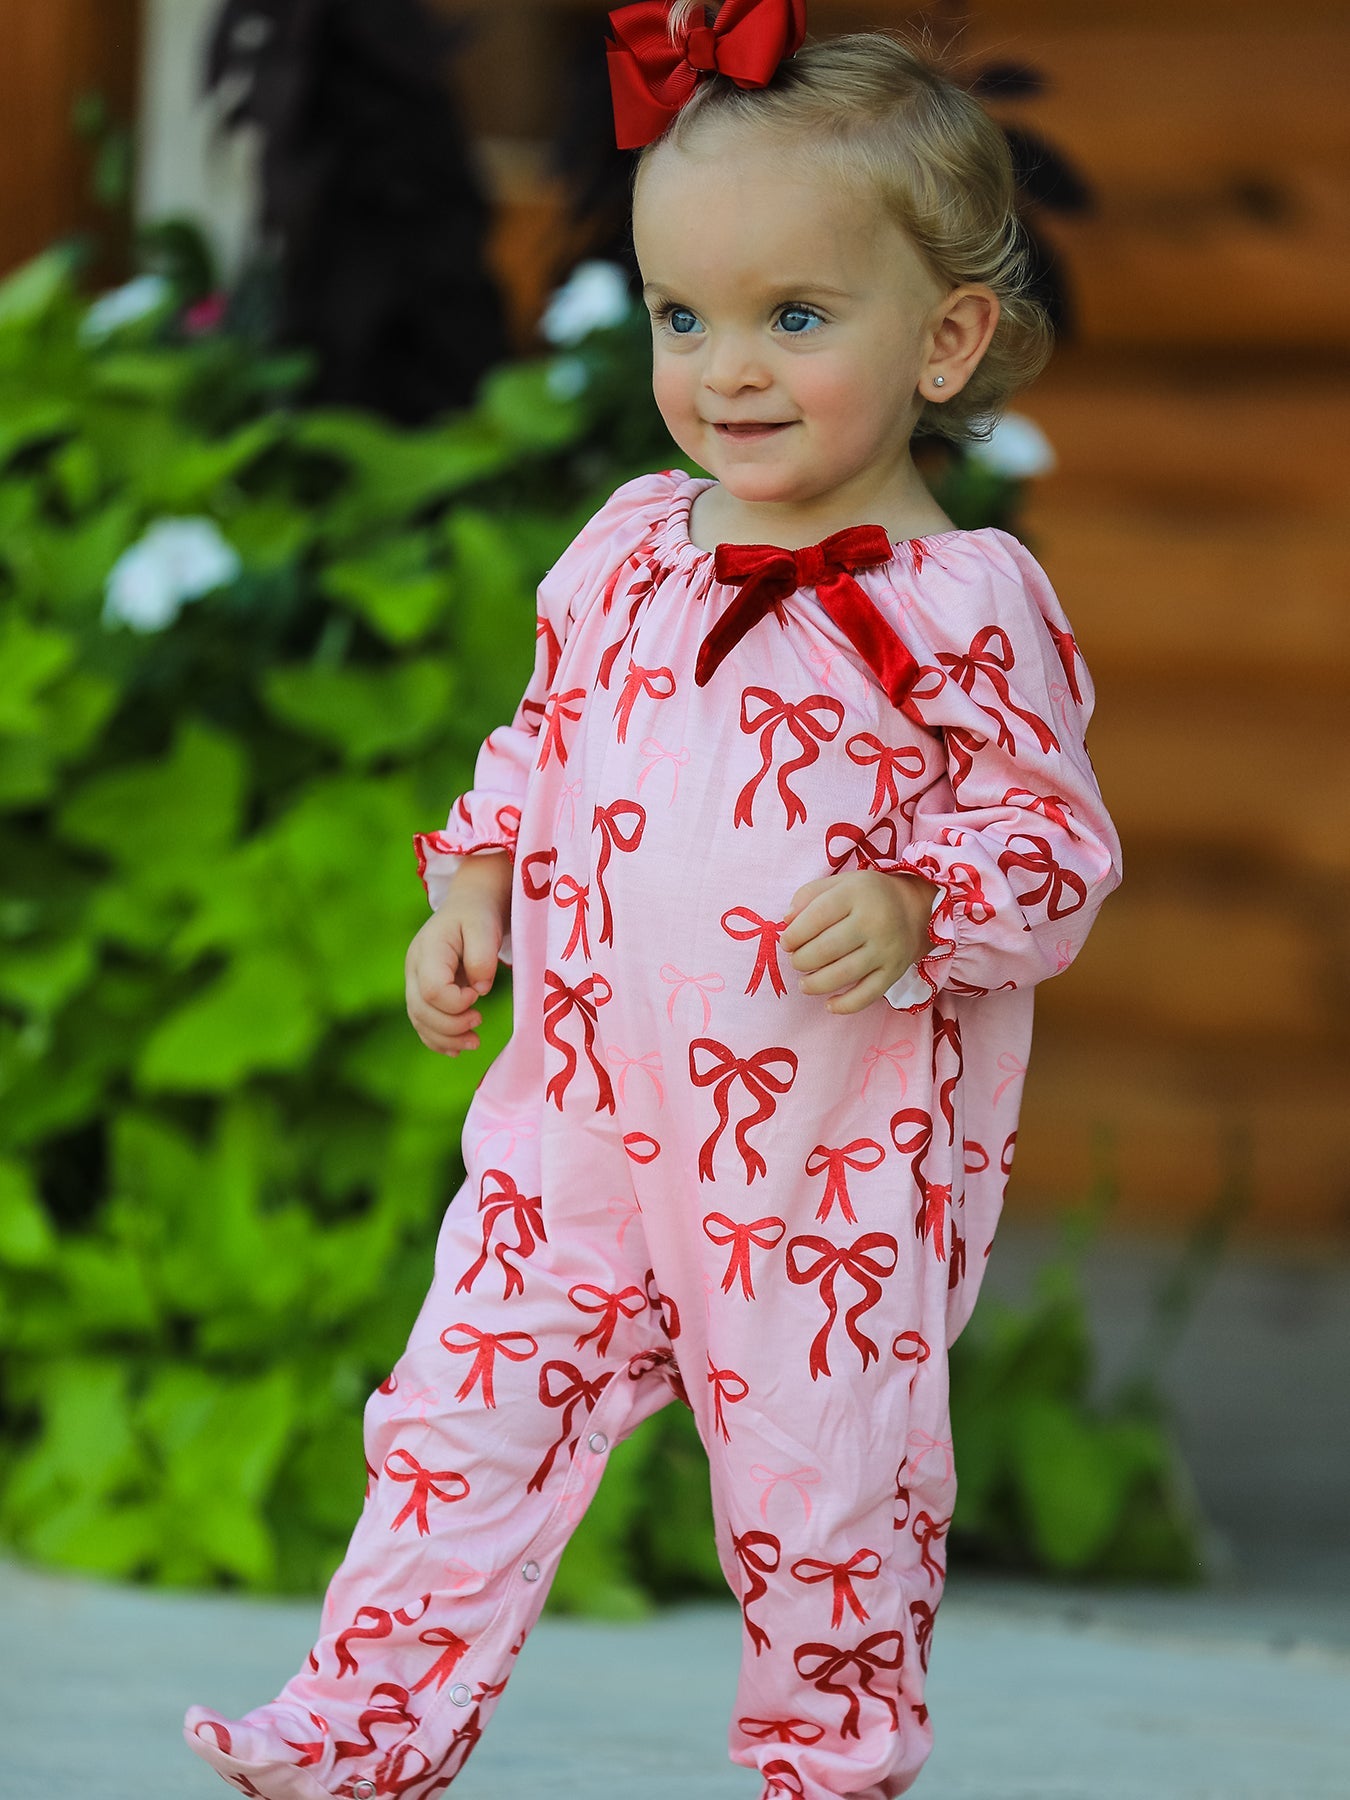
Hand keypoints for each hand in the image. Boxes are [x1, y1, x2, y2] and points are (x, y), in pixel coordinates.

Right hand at [405, 851, 511, 1054]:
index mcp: (428, 949)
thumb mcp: (485, 926)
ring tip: (474, 1043)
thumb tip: (479, 989)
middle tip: (479, 1021)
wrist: (468, 906)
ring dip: (445, 1038)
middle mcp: (414, 967)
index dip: (455, 1002)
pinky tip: (457, 1048)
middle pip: (421, 1009)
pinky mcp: (422, 992)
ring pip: (419, 1020)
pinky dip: (438, 1039)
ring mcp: (415, 981)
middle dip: (451, 1025)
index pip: (432, 990)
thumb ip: (482, 956)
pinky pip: (423, 1022)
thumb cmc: (478, 915)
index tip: (478, 995)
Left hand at [781, 869, 938, 1014]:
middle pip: (828, 948)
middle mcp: (874, 922)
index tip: (787, 943)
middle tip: (797, 961)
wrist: (914, 909)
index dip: (795, 934)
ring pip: (844, 974)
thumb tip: (787, 921)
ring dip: (816, 984)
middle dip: (802, 959)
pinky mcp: (894, 972)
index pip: (817, 916)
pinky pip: (867, 995)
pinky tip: (829, 1004)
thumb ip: (808, 896)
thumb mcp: (838, 884)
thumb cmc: (866, 897)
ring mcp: (886, 949)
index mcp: (856, 894)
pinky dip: (845, 1005)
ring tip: (805, 983)